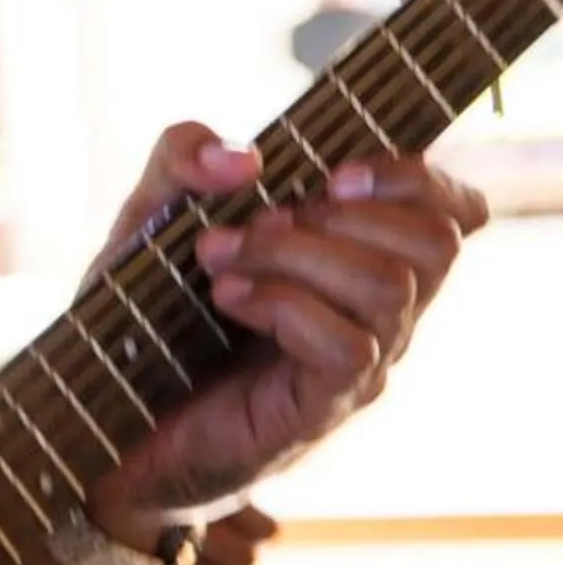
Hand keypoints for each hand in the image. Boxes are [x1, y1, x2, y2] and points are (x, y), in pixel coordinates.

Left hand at [81, 123, 484, 540]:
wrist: (108, 408)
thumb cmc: (146, 310)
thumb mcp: (152, 213)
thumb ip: (182, 159)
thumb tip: (242, 155)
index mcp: (359, 257)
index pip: (455, 213)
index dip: (413, 178)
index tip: (331, 175)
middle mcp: (377, 314)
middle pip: (435, 242)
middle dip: (338, 213)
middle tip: (257, 224)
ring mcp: (358, 366)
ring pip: (390, 287)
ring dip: (295, 254)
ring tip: (219, 259)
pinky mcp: (321, 407)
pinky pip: (348, 345)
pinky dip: (282, 304)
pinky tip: (228, 299)